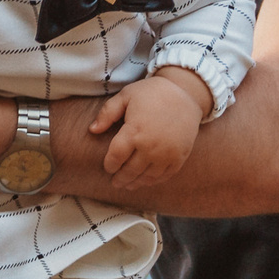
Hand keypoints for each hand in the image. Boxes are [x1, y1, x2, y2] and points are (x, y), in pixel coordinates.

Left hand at [90, 72, 207, 189]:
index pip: (116, 157)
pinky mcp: (179, 157)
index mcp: (134, 131)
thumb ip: (107, 113)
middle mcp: (150, 146)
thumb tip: (92, 130)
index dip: (110, 165)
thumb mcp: (126, 96)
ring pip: (147, 177)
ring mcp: (166, 154)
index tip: (108, 167)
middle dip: (121, 178)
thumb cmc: (152, 93)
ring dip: (136, 183)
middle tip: (115, 183)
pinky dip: (153, 181)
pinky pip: (164, 175)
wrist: (186, 94)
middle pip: (130, 171)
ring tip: (128, 185)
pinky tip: (146, 180)